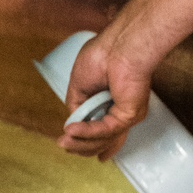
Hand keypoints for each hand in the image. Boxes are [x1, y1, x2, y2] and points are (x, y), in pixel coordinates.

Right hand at [60, 29, 157, 159]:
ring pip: (102, 139)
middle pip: (101, 140)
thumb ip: (77, 106)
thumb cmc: (101, 56)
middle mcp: (121, 112)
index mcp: (111, 104)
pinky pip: (106, 129)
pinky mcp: (129, 116)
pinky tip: (72, 131)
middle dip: (81, 146)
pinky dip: (87, 131)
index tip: (69, 145)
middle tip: (63, 145)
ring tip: (64, 141)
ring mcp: (125, 115)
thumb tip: (73, 124)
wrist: (118, 46)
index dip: (87, 142)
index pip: (100, 130)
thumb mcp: (79, 85)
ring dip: (80, 142)